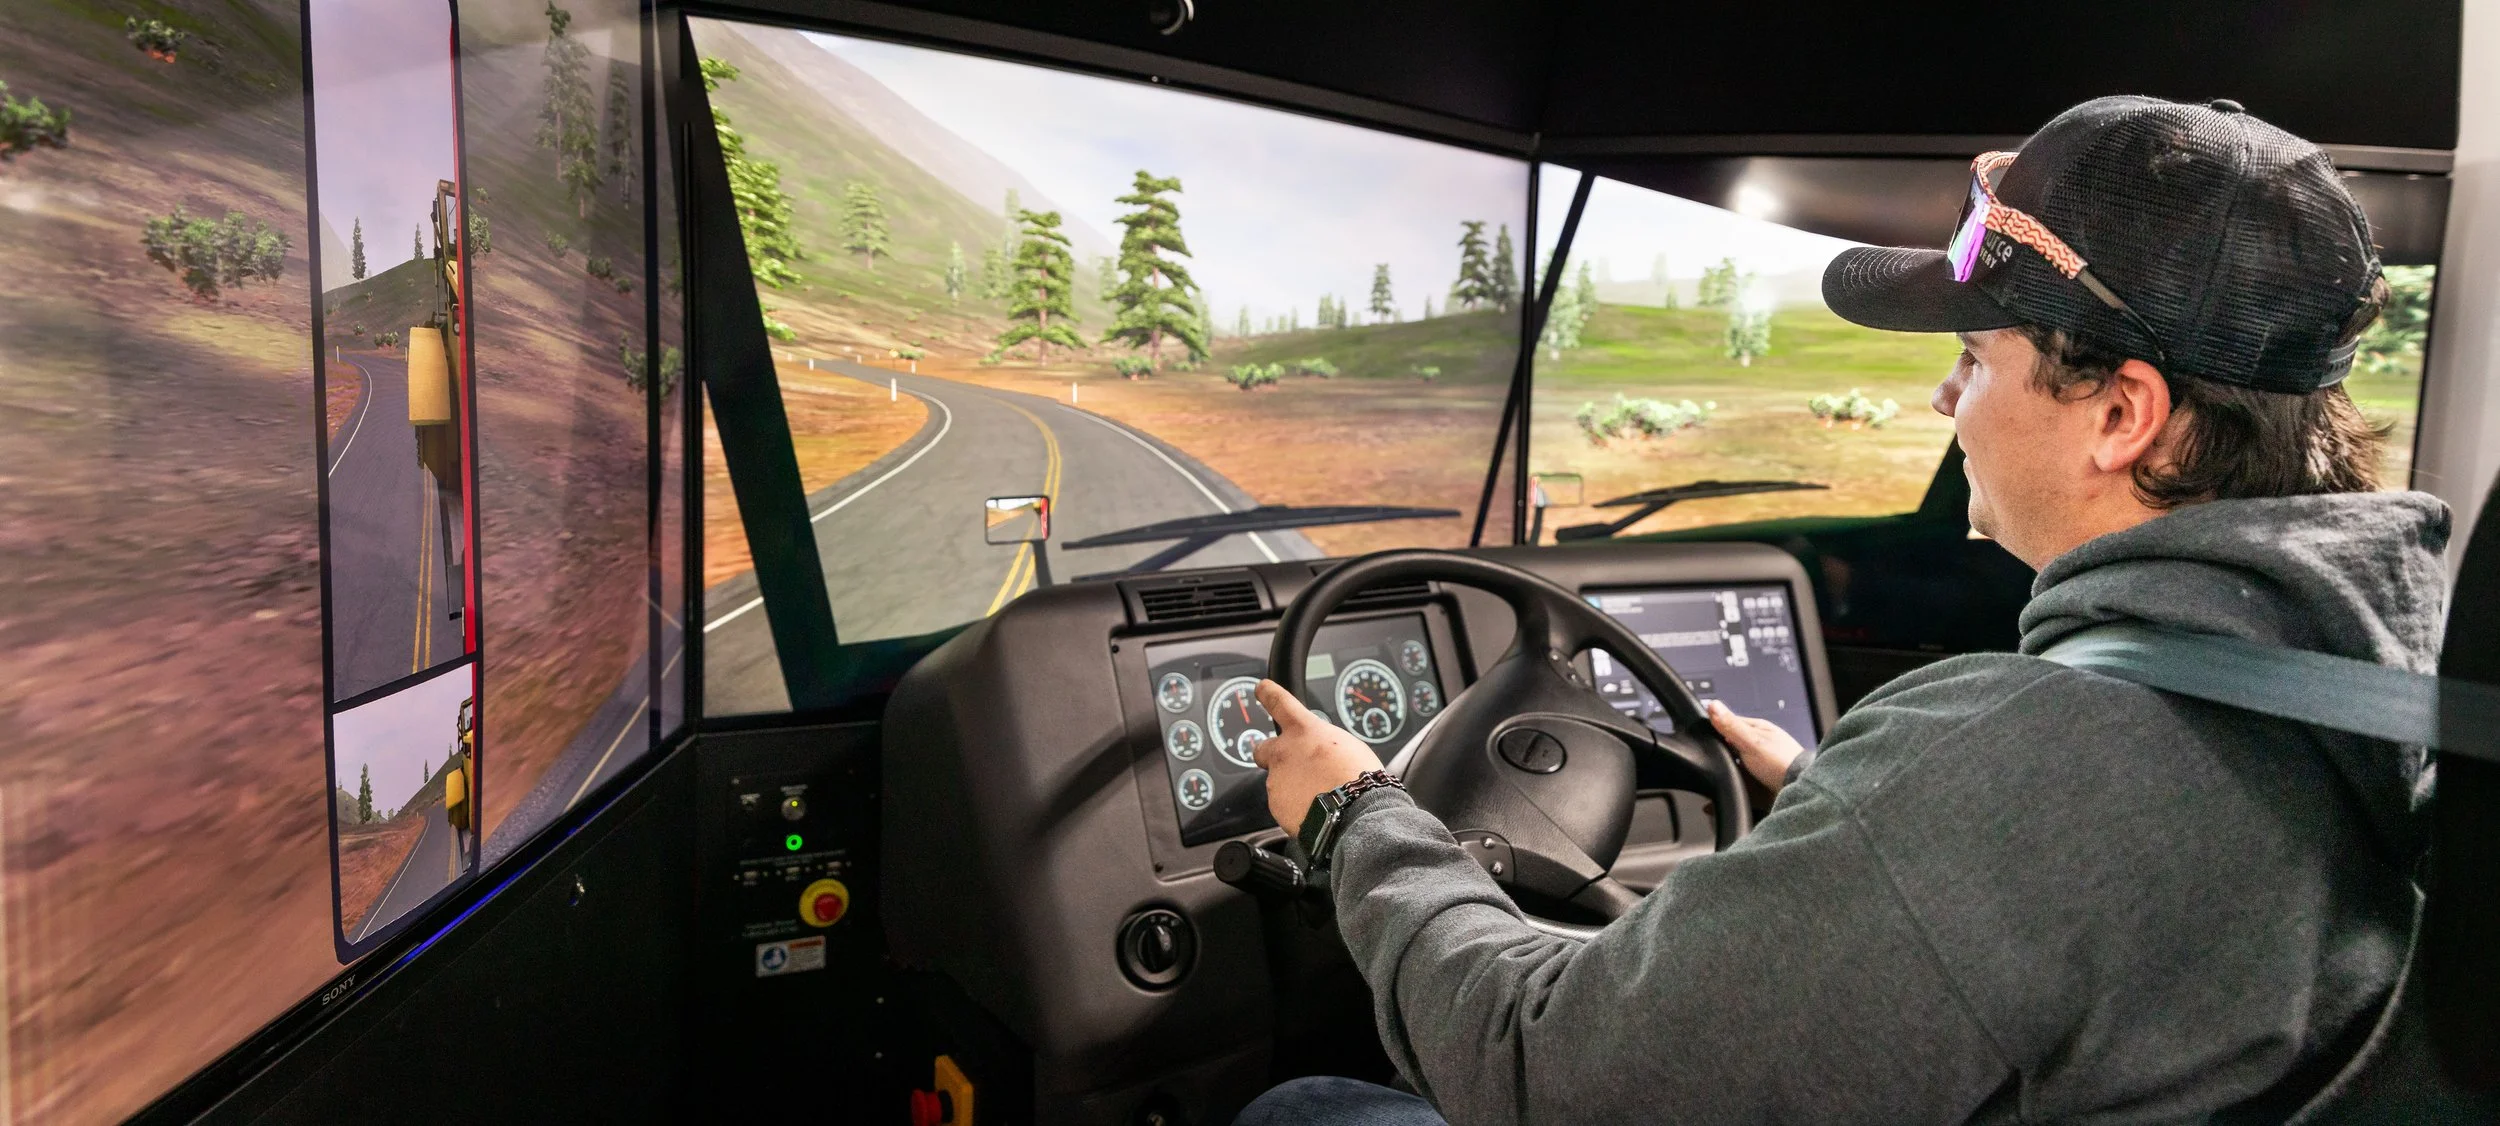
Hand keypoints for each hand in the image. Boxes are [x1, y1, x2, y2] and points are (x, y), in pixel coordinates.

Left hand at [1253, 679, 1385, 833]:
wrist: (1355, 813)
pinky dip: (1295, 807)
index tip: (1262, 689)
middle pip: (1263, 748)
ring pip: (1278, 781)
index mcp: (1305, 731)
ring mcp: (1277, 779)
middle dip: (1269, 754)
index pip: (1280, 702)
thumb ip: (1324, 744)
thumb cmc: (1359, 779)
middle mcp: (1284, 752)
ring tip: (1318, 796)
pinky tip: (1315, 811)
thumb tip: (1319, 751)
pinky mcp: (1276, 805)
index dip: (1268, 694)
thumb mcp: (1348, 747)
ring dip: (1292, 787)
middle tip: (1286, 764)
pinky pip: (1283, 804)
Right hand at [1708, 701, 1804, 792]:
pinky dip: (1729, 786)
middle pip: (1728, 746)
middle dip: (1718, 754)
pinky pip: (1737, 783)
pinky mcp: (1757, 782)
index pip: (1728, 724)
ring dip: (1723, 772)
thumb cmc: (1780, 762)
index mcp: (1757, 729)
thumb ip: (1731, 725)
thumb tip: (1712, 704)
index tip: (1704, 739)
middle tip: (1710, 761)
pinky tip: (1721, 792)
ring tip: (1715, 778)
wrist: (1800, 790)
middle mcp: (1757, 745)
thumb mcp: (1751, 741)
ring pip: (1732, 765)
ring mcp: (1757, 764)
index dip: (1714, 730)